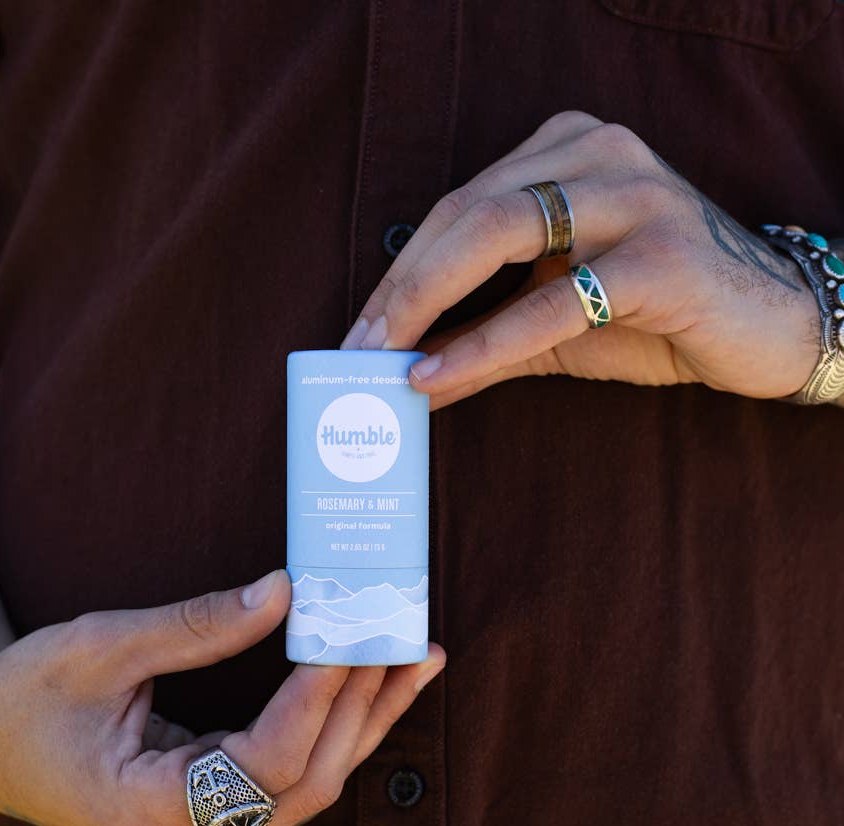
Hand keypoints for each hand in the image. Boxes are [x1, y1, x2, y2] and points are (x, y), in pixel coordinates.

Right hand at [0, 569, 445, 825]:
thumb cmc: (25, 693)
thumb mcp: (104, 647)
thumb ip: (199, 626)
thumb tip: (285, 591)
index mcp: (149, 812)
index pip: (267, 763)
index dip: (317, 697)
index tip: (350, 634)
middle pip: (305, 784)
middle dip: (361, 709)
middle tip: (406, 641)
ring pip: (308, 787)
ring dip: (361, 721)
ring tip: (413, 661)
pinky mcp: (207, 813)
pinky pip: (287, 779)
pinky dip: (330, 729)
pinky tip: (364, 688)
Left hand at [340, 111, 820, 408]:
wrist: (767, 328)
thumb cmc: (655, 318)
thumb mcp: (552, 326)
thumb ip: (481, 336)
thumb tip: (406, 374)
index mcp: (565, 152)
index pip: (458, 207)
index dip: (400, 273)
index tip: (358, 331)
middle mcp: (597, 154)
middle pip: (466, 212)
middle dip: (401, 288)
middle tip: (356, 349)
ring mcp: (634, 194)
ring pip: (498, 234)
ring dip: (426, 302)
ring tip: (383, 360)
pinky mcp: (662, 255)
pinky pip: (553, 301)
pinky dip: (485, 342)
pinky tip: (438, 375)